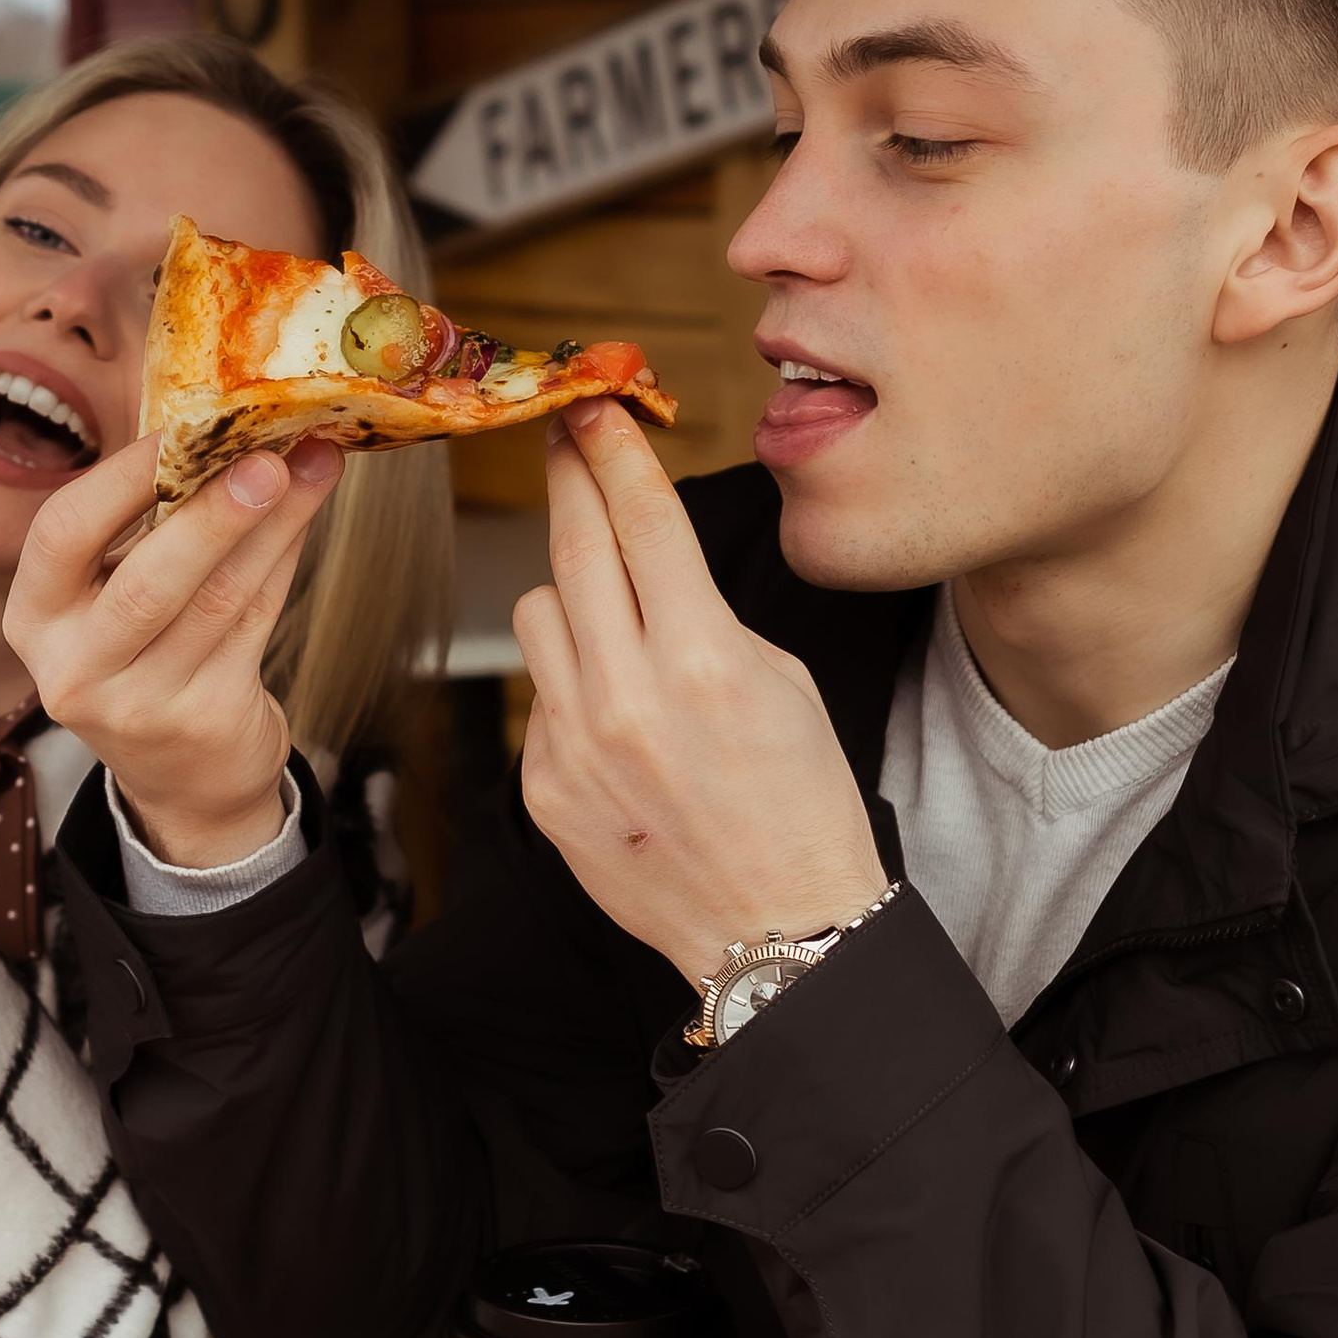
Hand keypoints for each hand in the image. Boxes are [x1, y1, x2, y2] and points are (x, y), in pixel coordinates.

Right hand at [6, 432, 342, 868]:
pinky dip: (285, 560)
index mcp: (35, 617)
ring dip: (271, 524)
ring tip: (312, 464)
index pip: (60, 535)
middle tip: (268, 456)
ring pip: (215, 600)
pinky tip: (306, 516)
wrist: (185, 777)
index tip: (181, 425)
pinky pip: (254, 623)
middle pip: (146, 581)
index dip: (120, 477)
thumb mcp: (113, 595)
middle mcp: (73, 667)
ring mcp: (139, 705)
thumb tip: (214, 414)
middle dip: (213, 511)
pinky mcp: (205, 720)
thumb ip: (145, 520)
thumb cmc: (147, 653)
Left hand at [514, 399, 885, 987]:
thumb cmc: (799, 803)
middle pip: (574, 549)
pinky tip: (618, 722)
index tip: (590, 406)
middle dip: (567, 479)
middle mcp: (628, 696)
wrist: (776, 932)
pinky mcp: (543, 788)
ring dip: (567, 594)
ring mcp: (575, 745)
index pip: (642, 522)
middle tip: (560, 437)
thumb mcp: (781, 684)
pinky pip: (537, 695)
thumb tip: (649, 565)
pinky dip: (570, 685)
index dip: (612, 451)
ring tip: (612, 617)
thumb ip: (704, 617)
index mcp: (704, 660)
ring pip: (537, 614)